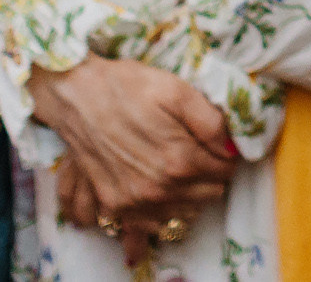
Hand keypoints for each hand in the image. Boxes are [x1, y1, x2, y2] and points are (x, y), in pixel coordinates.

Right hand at [32, 58, 234, 256]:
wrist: (78, 96)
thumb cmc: (129, 87)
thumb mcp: (178, 91)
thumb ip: (212, 122)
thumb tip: (232, 147)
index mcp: (180, 161)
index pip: (226, 170)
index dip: (226, 154)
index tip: (217, 143)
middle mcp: (159, 189)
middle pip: (210, 194)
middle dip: (211, 173)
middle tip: (199, 151)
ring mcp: (135, 202)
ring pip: (185, 211)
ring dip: (189, 192)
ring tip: (178, 165)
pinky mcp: (116, 206)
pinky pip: (153, 224)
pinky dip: (162, 209)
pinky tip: (160, 187)